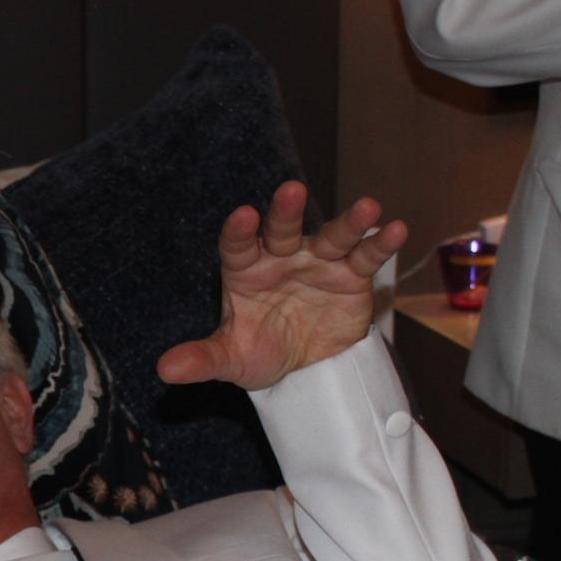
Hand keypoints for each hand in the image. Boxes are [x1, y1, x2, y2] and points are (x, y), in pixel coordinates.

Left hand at [156, 181, 405, 390]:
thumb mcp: (231, 358)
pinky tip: (395, 228)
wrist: (303, 369)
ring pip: (332, 236)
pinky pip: (366, 256)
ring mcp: (318, 262)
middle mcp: (281, 258)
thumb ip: (203, 358)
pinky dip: (380, 243)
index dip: (240, 232)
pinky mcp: (350, 275)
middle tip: (292, 191)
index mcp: (245, 271)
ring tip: (368, 207)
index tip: (242, 216)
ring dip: (348, 221)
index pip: (238, 246)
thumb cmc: (260, 351)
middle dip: (287, 213)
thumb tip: (166, 369)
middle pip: (283, 231)